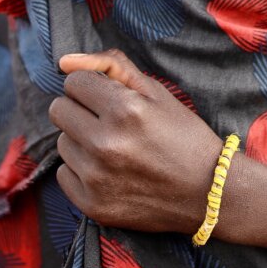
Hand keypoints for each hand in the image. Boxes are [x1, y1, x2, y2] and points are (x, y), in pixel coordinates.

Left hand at [49, 49, 222, 232]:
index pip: (73, 83)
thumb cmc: (182, 134)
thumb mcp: (155, 91)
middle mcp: (105, 144)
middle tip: (109, 121)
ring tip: (114, 147)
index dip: (92, 86)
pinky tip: (110, 170)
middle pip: (58, 110)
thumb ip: (110, 65)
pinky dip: (82, 169)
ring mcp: (97, 178)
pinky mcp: (92, 205)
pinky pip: (64, 174)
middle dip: (81, 109)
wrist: (207, 191)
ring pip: (61, 141)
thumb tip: (64, 62)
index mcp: (124, 109)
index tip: (110, 97)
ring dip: (81, 140)